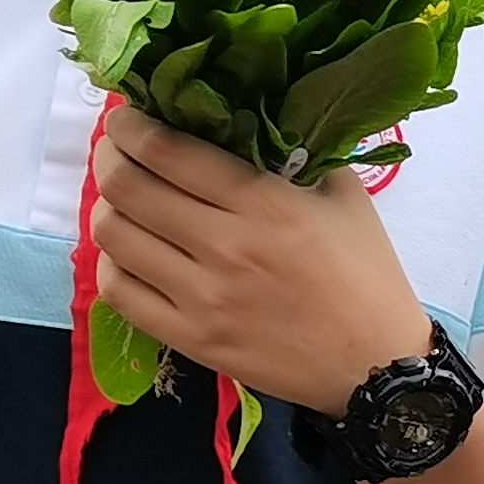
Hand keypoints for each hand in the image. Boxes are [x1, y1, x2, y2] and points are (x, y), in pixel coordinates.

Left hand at [86, 111, 434, 414]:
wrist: (375, 366)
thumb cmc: (366, 276)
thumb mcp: (344, 197)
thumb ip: (296, 151)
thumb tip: (242, 117)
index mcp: (265, 204)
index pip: (165, 149)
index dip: (130, 124)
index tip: (127, 117)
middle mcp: (225, 247)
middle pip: (126, 186)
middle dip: (109, 156)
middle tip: (117, 150)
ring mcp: (202, 298)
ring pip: (113, 235)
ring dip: (108, 207)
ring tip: (123, 201)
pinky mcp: (190, 338)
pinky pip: (118, 291)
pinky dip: (111, 262)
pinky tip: (129, 252)